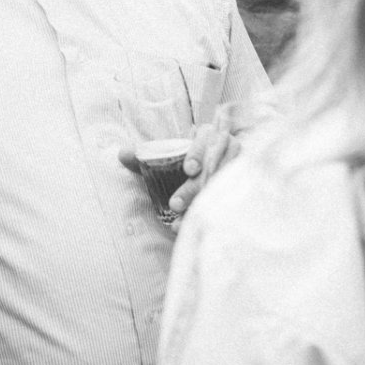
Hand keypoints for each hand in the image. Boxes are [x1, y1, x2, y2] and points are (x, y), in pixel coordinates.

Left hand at [116, 119, 242, 232]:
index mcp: (210, 135)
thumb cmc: (187, 164)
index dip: (200, 152)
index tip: (189, 169)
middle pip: (216, 167)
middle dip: (194, 188)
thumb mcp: (168, 158)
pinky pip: (231, 203)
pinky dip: (214, 216)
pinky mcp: (243, 190)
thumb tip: (121, 154)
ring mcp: (239, 170)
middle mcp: (228, 150)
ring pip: (223, 187)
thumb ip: (144, 156)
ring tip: (179, 222)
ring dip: (201, 206)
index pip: (209, 138)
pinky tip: (198, 228)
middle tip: (174, 204)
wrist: (212, 178)